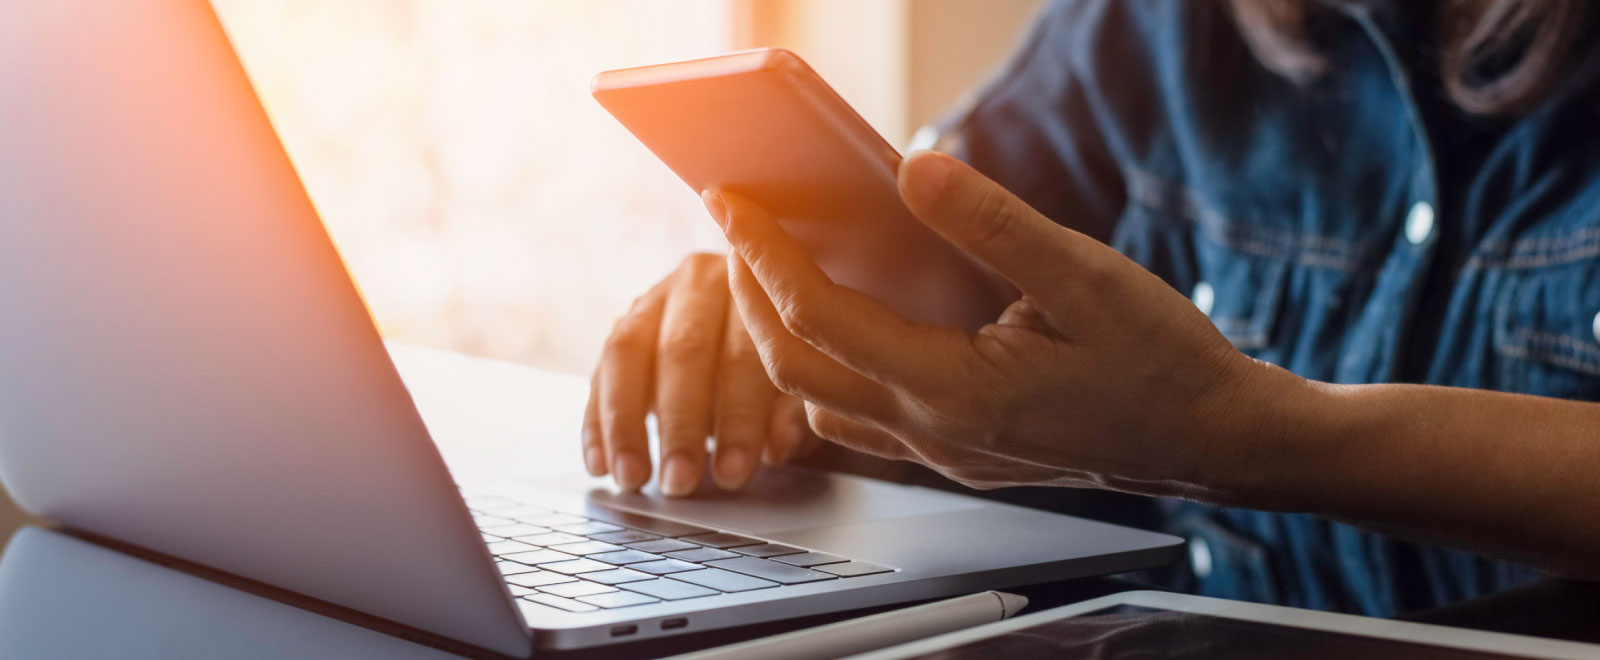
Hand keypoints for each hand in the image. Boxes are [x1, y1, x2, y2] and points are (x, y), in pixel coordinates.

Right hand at [581, 254, 819, 495]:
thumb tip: (778, 447)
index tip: (732, 474)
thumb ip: (793, 414)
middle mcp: (697, 283)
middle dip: (679, 425)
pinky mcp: (618, 330)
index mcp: (755, 290)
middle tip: (679, 482)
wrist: (745, 321)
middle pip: (682, 352)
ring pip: (626, 357)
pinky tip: (599, 465)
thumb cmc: (780, 361)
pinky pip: (598, 374)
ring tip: (632, 479)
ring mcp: (650, 302)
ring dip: (625, 425)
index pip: (743, 354)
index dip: (737, 419)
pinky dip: (596, 423)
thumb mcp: (798, 384)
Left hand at [706, 151, 1298, 494]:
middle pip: (793, 370)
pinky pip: (858, 418)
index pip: (820, 320)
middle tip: (730, 226)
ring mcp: (940, 452)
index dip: (765, 257)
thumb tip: (916, 169)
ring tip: (770, 270)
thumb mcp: (1086, 277)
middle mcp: (932, 432)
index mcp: (953, 390)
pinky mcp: (955, 452)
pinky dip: (822, 370)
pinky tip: (840, 325)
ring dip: (778, 339)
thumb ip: (995, 225)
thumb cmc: (1161, 360)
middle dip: (748, 296)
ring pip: (818, 404)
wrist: (1212, 437)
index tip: (729, 204)